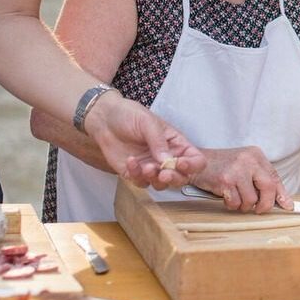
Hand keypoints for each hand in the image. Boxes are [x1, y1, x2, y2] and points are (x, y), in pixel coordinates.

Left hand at [83, 92, 204, 188]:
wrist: (104, 119)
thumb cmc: (129, 115)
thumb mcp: (147, 122)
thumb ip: (158, 141)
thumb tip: (167, 160)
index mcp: (176, 143)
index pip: (195, 159)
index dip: (193, 166)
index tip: (180, 163)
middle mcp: (166, 158)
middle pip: (181, 177)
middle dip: (174, 178)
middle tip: (163, 174)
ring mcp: (151, 167)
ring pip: (162, 184)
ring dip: (155, 179)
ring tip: (145, 167)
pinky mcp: (135, 174)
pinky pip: (141, 183)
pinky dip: (136, 175)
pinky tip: (130, 161)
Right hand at [191, 147, 287, 213]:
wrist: (196, 163)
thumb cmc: (222, 166)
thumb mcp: (245, 168)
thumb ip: (262, 181)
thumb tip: (284, 202)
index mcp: (256, 155)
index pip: (275, 177)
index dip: (282, 195)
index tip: (288, 207)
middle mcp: (249, 160)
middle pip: (268, 188)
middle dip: (265, 204)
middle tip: (258, 209)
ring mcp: (237, 170)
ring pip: (251, 199)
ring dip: (244, 205)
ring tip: (236, 198)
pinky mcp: (225, 180)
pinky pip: (236, 202)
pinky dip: (232, 205)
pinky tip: (226, 197)